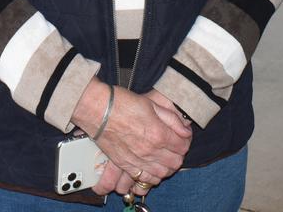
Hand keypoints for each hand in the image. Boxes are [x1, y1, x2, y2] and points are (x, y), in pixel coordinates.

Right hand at [71, 81, 189, 190]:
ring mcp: (137, 160)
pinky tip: (152, 167)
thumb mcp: (152, 104)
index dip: (185, 142)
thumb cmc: (123, 103)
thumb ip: (172, 119)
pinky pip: (144, 178)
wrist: (97, 110)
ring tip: (164, 158)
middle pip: (175, 162)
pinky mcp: (125, 165)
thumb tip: (185, 131)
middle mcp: (150, 150)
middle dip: (178, 155)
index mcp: (159, 133)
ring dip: (167, 167)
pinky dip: (152, 176)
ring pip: (162, 174)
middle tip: (175, 147)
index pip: (182, 146)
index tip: (182, 137)